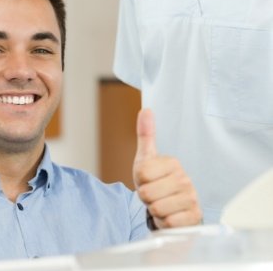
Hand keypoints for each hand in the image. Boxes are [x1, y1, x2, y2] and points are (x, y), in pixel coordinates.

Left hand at [133, 108, 201, 228]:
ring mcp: (191, 198)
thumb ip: (145, 135)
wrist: (173, 207)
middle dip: (145, 197)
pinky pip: (167, 222)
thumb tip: (146, 110)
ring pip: (156, 208)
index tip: (147, 180)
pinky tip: (170, 215)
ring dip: (154, 210)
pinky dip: (164, 222)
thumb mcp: (146, 159)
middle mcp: (185, 179)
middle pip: (146, 193)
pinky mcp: (193, 217)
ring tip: (161, 203)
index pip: (141, 173)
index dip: (139, 180)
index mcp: (173, 163)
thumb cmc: (156, 182)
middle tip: (154, 194)